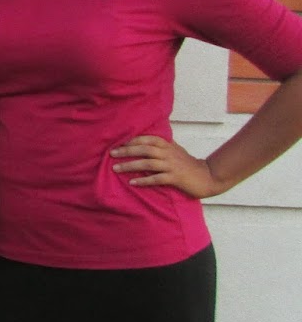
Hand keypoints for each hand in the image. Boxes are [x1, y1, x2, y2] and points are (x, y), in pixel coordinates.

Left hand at [111, 135, 229, 198]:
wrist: (209, 177)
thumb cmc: (188, 164)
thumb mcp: (175, 151)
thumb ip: (161, 146)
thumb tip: (143, 141)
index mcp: (168, 146)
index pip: (148, 139)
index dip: (132, 140)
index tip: (117, 142)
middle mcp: (169, 154)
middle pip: (145, 149)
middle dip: (127, 151)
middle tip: (111, 154)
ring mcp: (172, 166)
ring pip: (148, 163)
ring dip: (130, 165)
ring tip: (116, 168)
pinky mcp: (176, 178)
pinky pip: (157, 179)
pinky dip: (144, 180)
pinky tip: (132, 182)